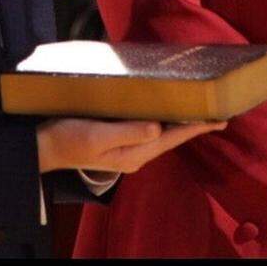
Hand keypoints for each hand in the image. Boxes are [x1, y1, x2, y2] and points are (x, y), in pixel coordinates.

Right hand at [36, 117, 225, 173]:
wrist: (45, 146)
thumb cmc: (69, 138)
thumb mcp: (97, 135)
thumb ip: (128, 132)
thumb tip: (158, 128)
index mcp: (133, 153)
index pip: (173, 138)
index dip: (197, 128)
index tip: (221, 119)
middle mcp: (135, 153)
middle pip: (172, 137)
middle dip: (195, 125)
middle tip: (218, 113)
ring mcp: (127, 148)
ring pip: (163, 134)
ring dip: (181, 122)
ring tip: (199, 112)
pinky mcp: (119, 140)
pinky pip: (149, 130)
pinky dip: (164, 120)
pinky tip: (167, 112)